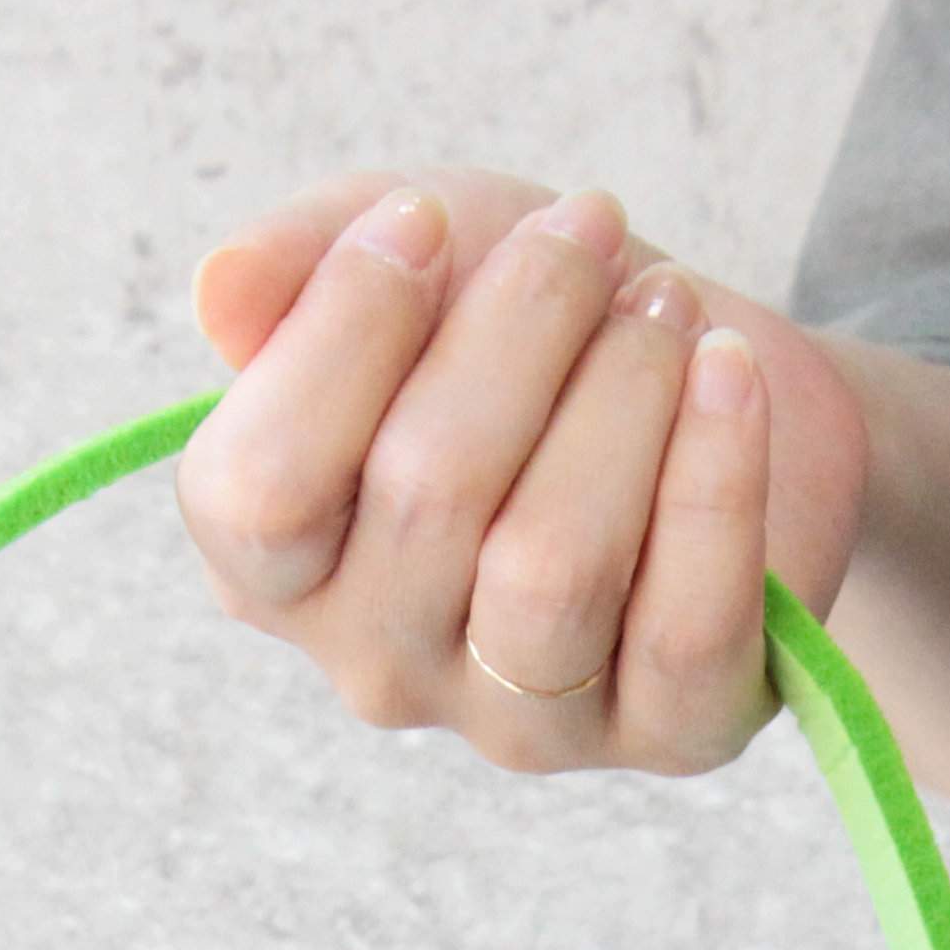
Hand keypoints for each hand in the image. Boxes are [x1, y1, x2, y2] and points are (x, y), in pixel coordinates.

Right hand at [177, 167, 870, 775]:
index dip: (341, 339)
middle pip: (426, 502)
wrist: (709, 386)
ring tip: (666, 302)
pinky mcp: (672, 732)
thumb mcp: (408, 265)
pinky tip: (729, 373)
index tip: (426, 218)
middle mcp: (381, 668)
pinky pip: (685, 625)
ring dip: (621, 395)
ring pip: (552, 571)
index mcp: (277, 569)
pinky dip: (716, 477)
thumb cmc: (528, 338)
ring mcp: (524, 723)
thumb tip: (221, 291)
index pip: (257, 494)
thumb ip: (296, 267)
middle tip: (588, 225)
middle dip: (521, 324)